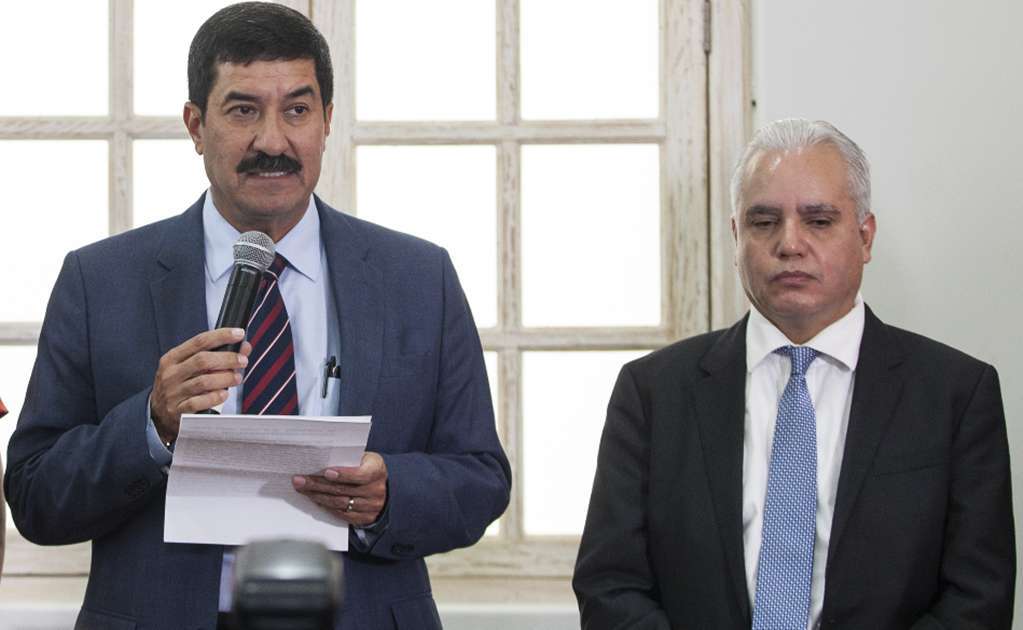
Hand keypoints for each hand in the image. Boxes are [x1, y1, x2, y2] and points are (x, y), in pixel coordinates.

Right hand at [150, 328, 251, 443]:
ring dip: (225, 378)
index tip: (239, 333)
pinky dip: (214, 397)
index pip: (199, 341)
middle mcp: (171, 374)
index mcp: (172, 358)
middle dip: (227, 358)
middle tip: (243, 360)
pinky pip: (198, 403)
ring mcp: (172, 393)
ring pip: (203, 382)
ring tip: (237, 378)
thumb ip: (215, 356)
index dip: (221, 336)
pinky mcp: (177, 411)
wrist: (158, 414)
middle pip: (202, 360)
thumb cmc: (180, 386)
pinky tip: (224, 394)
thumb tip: (244, 346)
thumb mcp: (190, 368)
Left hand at [292, 452, 387, 526]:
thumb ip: (349, 460)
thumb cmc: (369, 468)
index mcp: (377, 471)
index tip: (326, 472)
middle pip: (344, 490)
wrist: (388, 487)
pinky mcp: (365, 518)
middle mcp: (375, 491)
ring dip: (318, 496)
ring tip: (303, 490)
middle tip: (300, 480)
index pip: (360, 474)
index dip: (343, 474)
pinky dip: (327, 507)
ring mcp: (371, 506)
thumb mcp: (365, 459)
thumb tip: (322, 459)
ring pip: (340, 503)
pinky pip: (342, 514)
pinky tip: (315, 500)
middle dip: (318, 485)